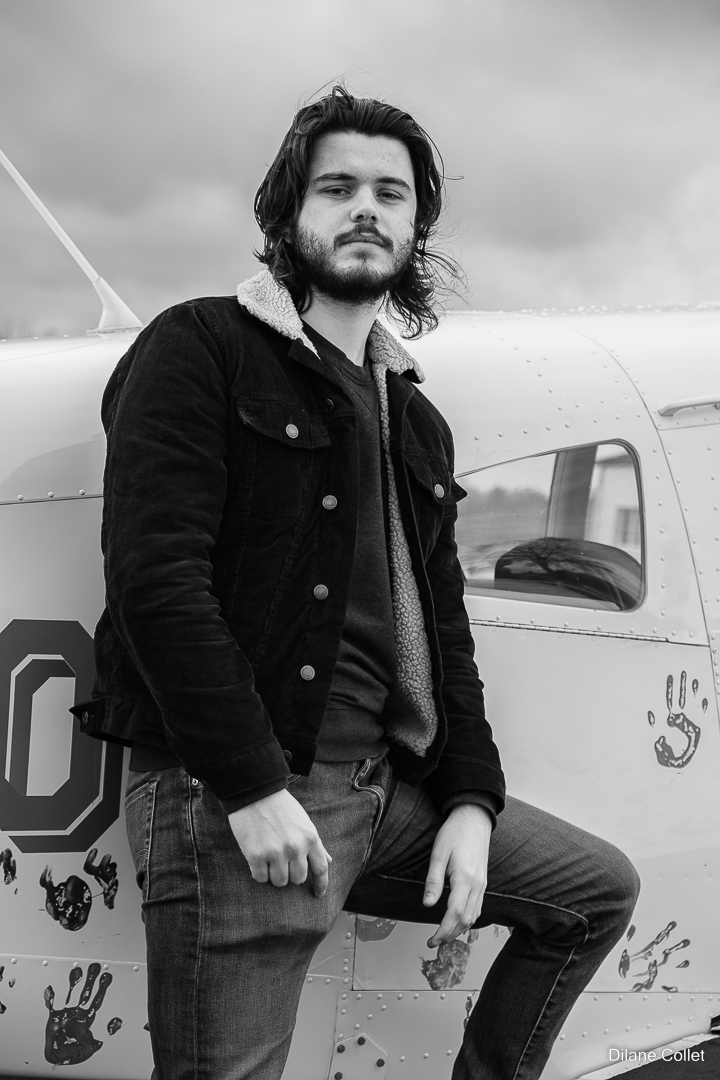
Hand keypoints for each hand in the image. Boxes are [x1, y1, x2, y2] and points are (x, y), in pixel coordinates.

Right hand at [228, 788, 331, 897]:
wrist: (255, 792)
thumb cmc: (281, 806)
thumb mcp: (304, 822)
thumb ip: (315, 844)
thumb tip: (329, 861)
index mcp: (310, 837)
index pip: (321, 869)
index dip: (321, 884)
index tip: (318, 894)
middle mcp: (295, 847)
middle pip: (298, 879)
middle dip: (291, 874)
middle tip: (282, 861)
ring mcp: (275, 852)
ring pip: (279, 882)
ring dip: (274, 875)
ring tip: (269, 858)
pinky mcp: (256, 855)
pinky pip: (260, 878)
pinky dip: (259, 872)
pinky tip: (257, 858)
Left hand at [423, 804, 491, 947]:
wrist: (474, 818)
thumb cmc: (454, 833)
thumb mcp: (438, 854)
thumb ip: (433, 881)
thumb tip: (427, 905)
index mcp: (465, 878)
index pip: (455, 914)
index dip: (443, 931)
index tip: (431, 940)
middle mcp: (477, 885)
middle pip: (466, 921)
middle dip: (450, 935)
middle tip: (433, 941)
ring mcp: (482, 884)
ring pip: (474, 917)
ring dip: (459, 930)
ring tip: (443, 935)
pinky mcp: (483, 882)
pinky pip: (478, 907)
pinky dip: (468, 919)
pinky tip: (457, 921)